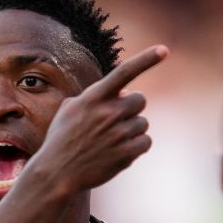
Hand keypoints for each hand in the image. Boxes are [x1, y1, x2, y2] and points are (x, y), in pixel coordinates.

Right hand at [30, 45, 167, 191]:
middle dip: (131, 109)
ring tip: (111, 141)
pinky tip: (119, 152)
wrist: (57, 173)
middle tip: (116, 120)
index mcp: (94, 98)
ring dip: (131, 130)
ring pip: (143, 123)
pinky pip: (146, 142)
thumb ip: (96, 96)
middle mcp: (108, 113)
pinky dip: (137, 146)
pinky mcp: (126, 153)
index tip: (165, 50)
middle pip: (140, 100)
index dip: (146, 59)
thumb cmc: (62, 138)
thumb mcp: (70, 110)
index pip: (124, 72)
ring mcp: (119, 134)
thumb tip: (127, 94)